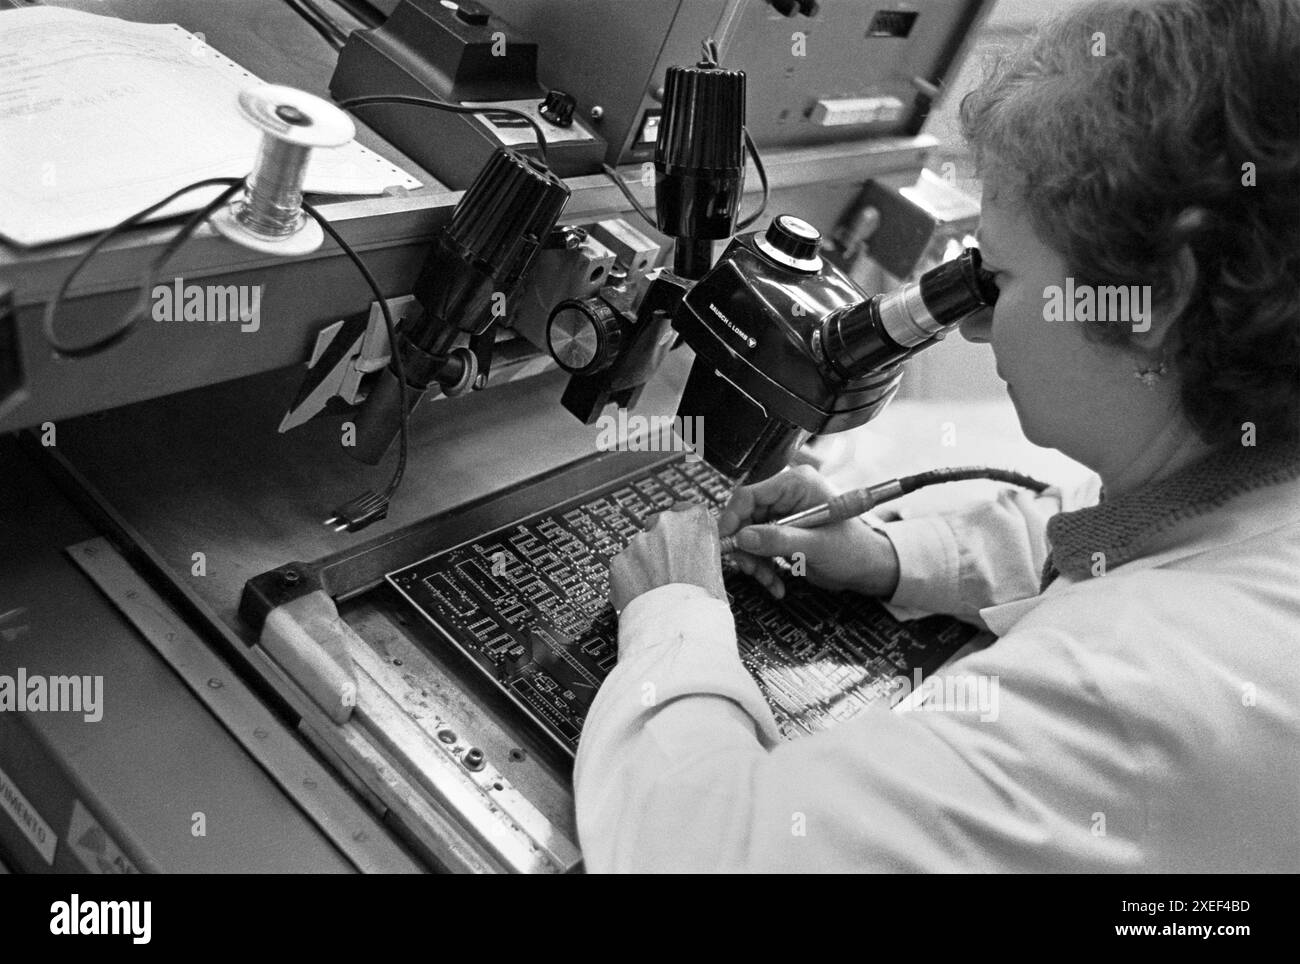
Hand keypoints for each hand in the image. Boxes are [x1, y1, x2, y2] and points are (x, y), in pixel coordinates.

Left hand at [609, 502, 727, 612]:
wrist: (677, 627)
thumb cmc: (704, 603)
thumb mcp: (718, 569)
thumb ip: (702, 550)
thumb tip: (697, 553)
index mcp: (696, 521)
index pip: (686, 510)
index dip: (683, 529)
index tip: (682, 539)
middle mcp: (666, 525)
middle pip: (659, 524)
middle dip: (661, 543)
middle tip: (669, 568)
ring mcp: (639, 542)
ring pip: (639, 546)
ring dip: (645, 561)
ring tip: (656, 587)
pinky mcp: (619, 561)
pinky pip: (623, 565)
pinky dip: (629, 577)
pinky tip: (642, 593)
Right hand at [718, 465, 900, 599]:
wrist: (868, 568)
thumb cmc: (855, 549)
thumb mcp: (816, 545)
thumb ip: (778, 539)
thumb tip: (743, 537)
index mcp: (797, 484)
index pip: (750, 494)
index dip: (733, 518)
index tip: (727, 542)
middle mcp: (786, 496)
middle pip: (745, 517)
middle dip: (746, 548)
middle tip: (751, 568)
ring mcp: (783, 515)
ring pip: (748, 536)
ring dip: (754, 562)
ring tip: (768, 580)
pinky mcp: (781, 533)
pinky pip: (759, 548)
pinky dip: (763, 567)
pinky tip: (775, 582)